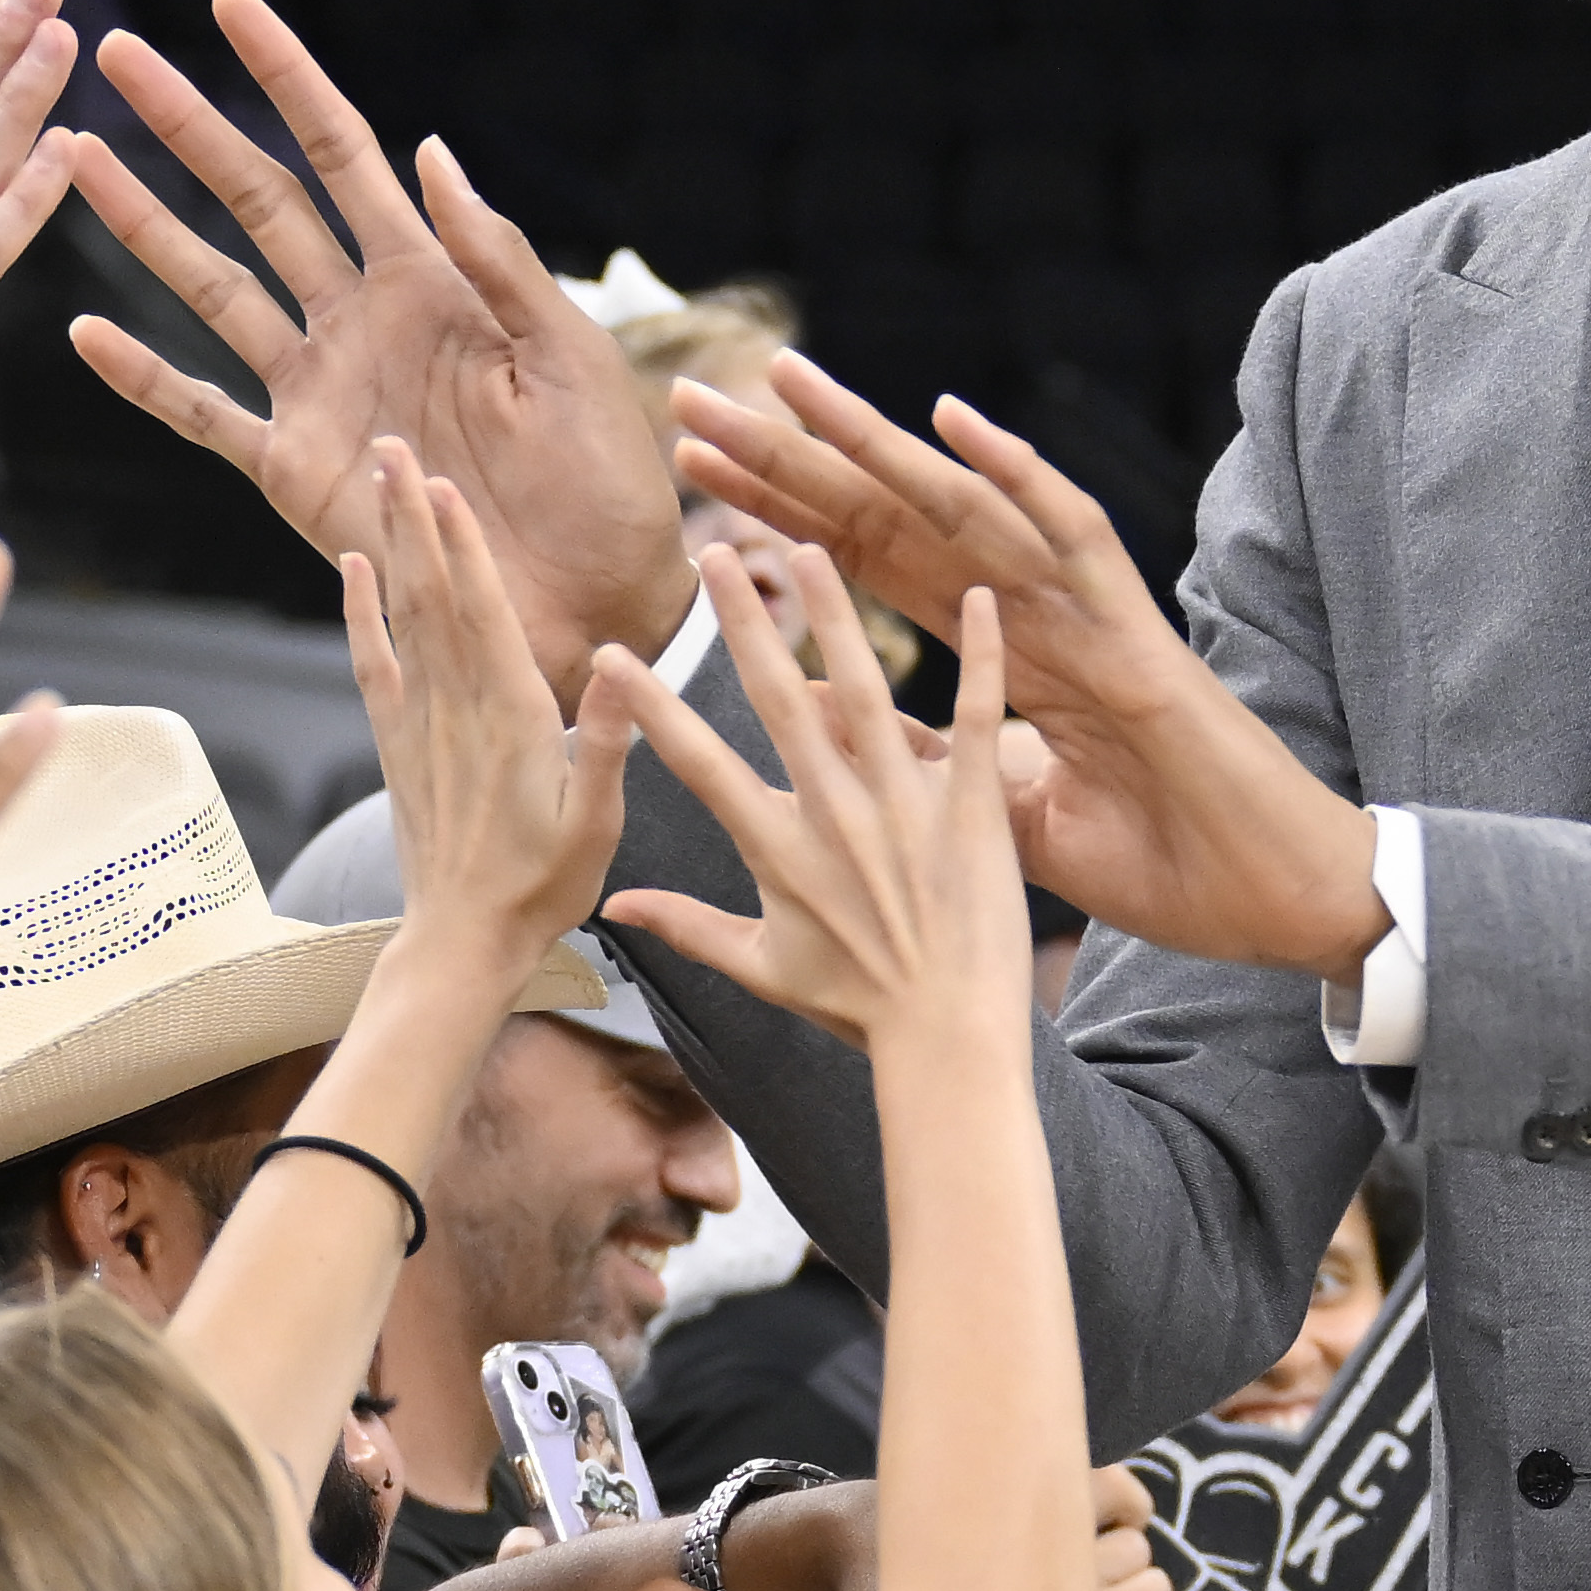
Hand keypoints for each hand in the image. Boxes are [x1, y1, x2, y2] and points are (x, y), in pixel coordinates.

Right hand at [58, 0, 686, 673]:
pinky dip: (146, 377)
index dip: (287, 76)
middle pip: (255, 201)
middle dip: (187, 126)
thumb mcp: (571, 352)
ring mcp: (318, 392)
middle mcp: (359, 320)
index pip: (341, 153)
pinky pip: (205, 415)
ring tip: (75, 159)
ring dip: (143, 226)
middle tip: (116, 54)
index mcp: (431, 279)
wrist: (590, 600)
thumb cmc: (605, 477)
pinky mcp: (295, 471)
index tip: (229, 5)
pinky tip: (87, 334)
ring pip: (212, 288)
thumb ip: (497, 258)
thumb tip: (429, 151)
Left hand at [333, 438, 631, 993]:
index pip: (485, 614)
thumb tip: (621, 667)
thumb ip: (605, 743)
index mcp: (515, 718)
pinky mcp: (397, 743)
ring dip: (391, 540)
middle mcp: (459, 708)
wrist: (462, 943)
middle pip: (434, 593)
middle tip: (391, 443)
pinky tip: (354, 566)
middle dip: (414, 515)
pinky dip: (361, 612)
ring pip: (403, 614)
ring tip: (377, 476)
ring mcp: (421, 722)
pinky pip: (374, 664)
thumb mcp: (596, 823)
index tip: (444, 483)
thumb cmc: (542, 888)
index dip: (462, 545)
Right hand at [598, 531, 1036, 1070]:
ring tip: (809, 547)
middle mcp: (833, 817)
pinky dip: (980, 658)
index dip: (651, 707)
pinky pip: (974, 721)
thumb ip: (686, 927)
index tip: (610, 653)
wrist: (949, 1043)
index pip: (699, 763)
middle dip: (741, 622)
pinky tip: (977, 595)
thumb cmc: (856, 1009)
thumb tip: (613, 912)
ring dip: (836, 614)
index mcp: (777, 849)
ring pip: (865, 691)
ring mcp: (903, 810)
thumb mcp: (760, 969)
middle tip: (713, 551)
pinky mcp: (970, 811)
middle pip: (777, 700)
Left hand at [671, 352, 1386, 985]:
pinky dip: (1019, 477)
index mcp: (995, 651)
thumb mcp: (1001, 813)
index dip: (783, 517)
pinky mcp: (1136, 632)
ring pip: (963, 505)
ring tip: (791, 383)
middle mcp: (1029, 612)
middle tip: (699, 399)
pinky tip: (957, 421)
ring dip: (874, 440)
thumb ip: (927, 763)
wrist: (1264, 893)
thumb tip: (840, 735)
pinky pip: (1073, 537)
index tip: (698, 477)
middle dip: (793, 458)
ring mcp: (1083, 613)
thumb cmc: (1159, 857)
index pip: (867, 568)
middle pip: (891, 518)